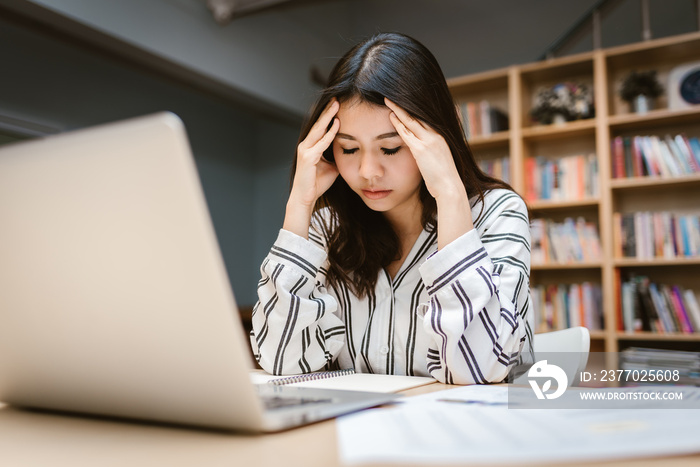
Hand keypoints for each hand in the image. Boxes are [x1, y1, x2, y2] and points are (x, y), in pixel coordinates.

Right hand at [284, 99, 339, 237]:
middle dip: (328, 111)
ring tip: (336, 105)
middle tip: (336, 98)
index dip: (328, 116)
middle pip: (318, 124)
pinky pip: (321, 143)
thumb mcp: (331, 166)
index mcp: (310, 146)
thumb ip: (336, 156)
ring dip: (328, 117)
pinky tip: (337, 125)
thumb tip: (349, 150)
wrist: (306, 198)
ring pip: (318, 130)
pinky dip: (329, 134)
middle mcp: (305, 145)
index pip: (320, 127)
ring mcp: (305, 151)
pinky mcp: (307, 158)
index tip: (337, 104)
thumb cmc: (317, 183)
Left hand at [386, 98, 472, 247]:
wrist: (449, 188)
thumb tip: (425, 153)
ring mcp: (429, 142)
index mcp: (441, 137)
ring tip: (388, 100)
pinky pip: (407, 133)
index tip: (404, 101)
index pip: (425, 119)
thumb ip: (432, 153)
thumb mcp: (439, 161)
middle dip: (404, 105)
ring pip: (411, 121)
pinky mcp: (421, 149)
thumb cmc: (444, 179)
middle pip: (417, 115)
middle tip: (393, 95)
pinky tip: (391, 116)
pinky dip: (398, 123)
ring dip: (399, 110)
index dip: (413, 110)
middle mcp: (436, 136)